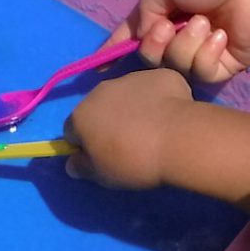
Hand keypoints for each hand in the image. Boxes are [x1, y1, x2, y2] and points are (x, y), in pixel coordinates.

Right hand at [63, 69, 191, 189]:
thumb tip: (73, 163)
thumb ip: (83, 167)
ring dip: (134, 108)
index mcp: (81, 115)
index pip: (72, 131)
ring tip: (153, 131)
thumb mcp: (103, 175)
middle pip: (99, 107)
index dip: (85, 145)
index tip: (103, 157)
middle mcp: (101, 90)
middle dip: (109, 122)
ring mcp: (131, 78)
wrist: (177, 138)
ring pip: (127, 94)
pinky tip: (171, 118)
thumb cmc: (133, 161)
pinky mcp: (160, 75)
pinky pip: (154, 88)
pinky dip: (159, 100)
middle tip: (129, 144)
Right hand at [117, 0, 249, 82]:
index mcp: (163, 11)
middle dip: (154, 45)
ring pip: (174, 67)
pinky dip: (207, 54)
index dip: (115, 50)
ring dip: (186, 44)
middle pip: (150, 58)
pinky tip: (221, 36)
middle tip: (167, 27)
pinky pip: (202, 74)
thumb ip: (146, 11)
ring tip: (206, 23)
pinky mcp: (222, 67)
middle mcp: (178, 34)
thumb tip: (144, 36)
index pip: (133, 35)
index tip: (98, 67)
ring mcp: (200, 52)